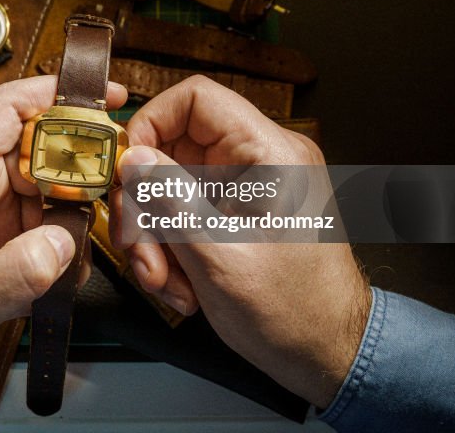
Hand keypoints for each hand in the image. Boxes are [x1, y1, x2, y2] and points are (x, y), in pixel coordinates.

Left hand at [0, 76, 126, 426]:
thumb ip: (19, 273)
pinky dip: (48, 244)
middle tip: (114, 196)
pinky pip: (25, 223)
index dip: (59, 94)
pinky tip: (56, 275)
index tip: (106, 99)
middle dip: (78, 169)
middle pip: (34, 148)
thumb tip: (67, 242)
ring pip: (36, 188)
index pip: (6, 108)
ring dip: (65, 217)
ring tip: (77, 255)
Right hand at [111, 75, 369, 408]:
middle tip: (141, 251)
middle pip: (172, 148)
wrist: (328, 354)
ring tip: (165, 281)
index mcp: (271, 154)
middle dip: (147, 203)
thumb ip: (173, 203)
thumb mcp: (221, 259)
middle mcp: (259, 160)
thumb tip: (132, 157)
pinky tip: (180, 285)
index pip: (197, 99)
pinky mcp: (235, 210)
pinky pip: (182, 212)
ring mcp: (246, 186)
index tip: (126, 169)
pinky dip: (170, 247)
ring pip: (169, 185)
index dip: (152, 124)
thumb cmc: (295, 312)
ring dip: (155, 235)